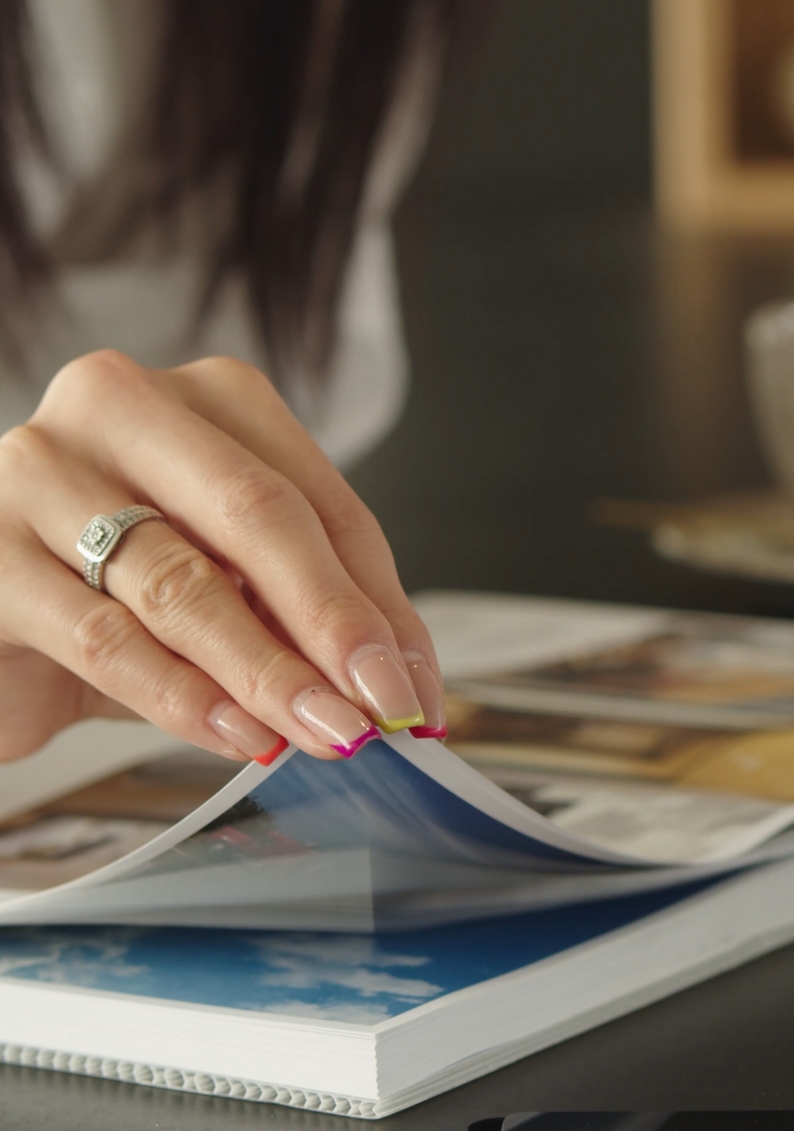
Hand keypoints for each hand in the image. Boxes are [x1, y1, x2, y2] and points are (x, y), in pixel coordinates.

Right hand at [0, 351, 445, 766]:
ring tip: (322, 731)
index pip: (315, 495)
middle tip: (383, 706)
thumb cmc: (106, 595)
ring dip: (266, 671)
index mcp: (200, 396)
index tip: (416, 686)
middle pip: (256, 514)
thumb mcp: (218, 586)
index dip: (377, 598)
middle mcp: (117, 407)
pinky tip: (236, 735)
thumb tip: (400, 681)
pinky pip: (102, 636)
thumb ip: (299, 613)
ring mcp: (39, 471)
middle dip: (333, 622)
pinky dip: (180, 695)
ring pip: (181, 580)